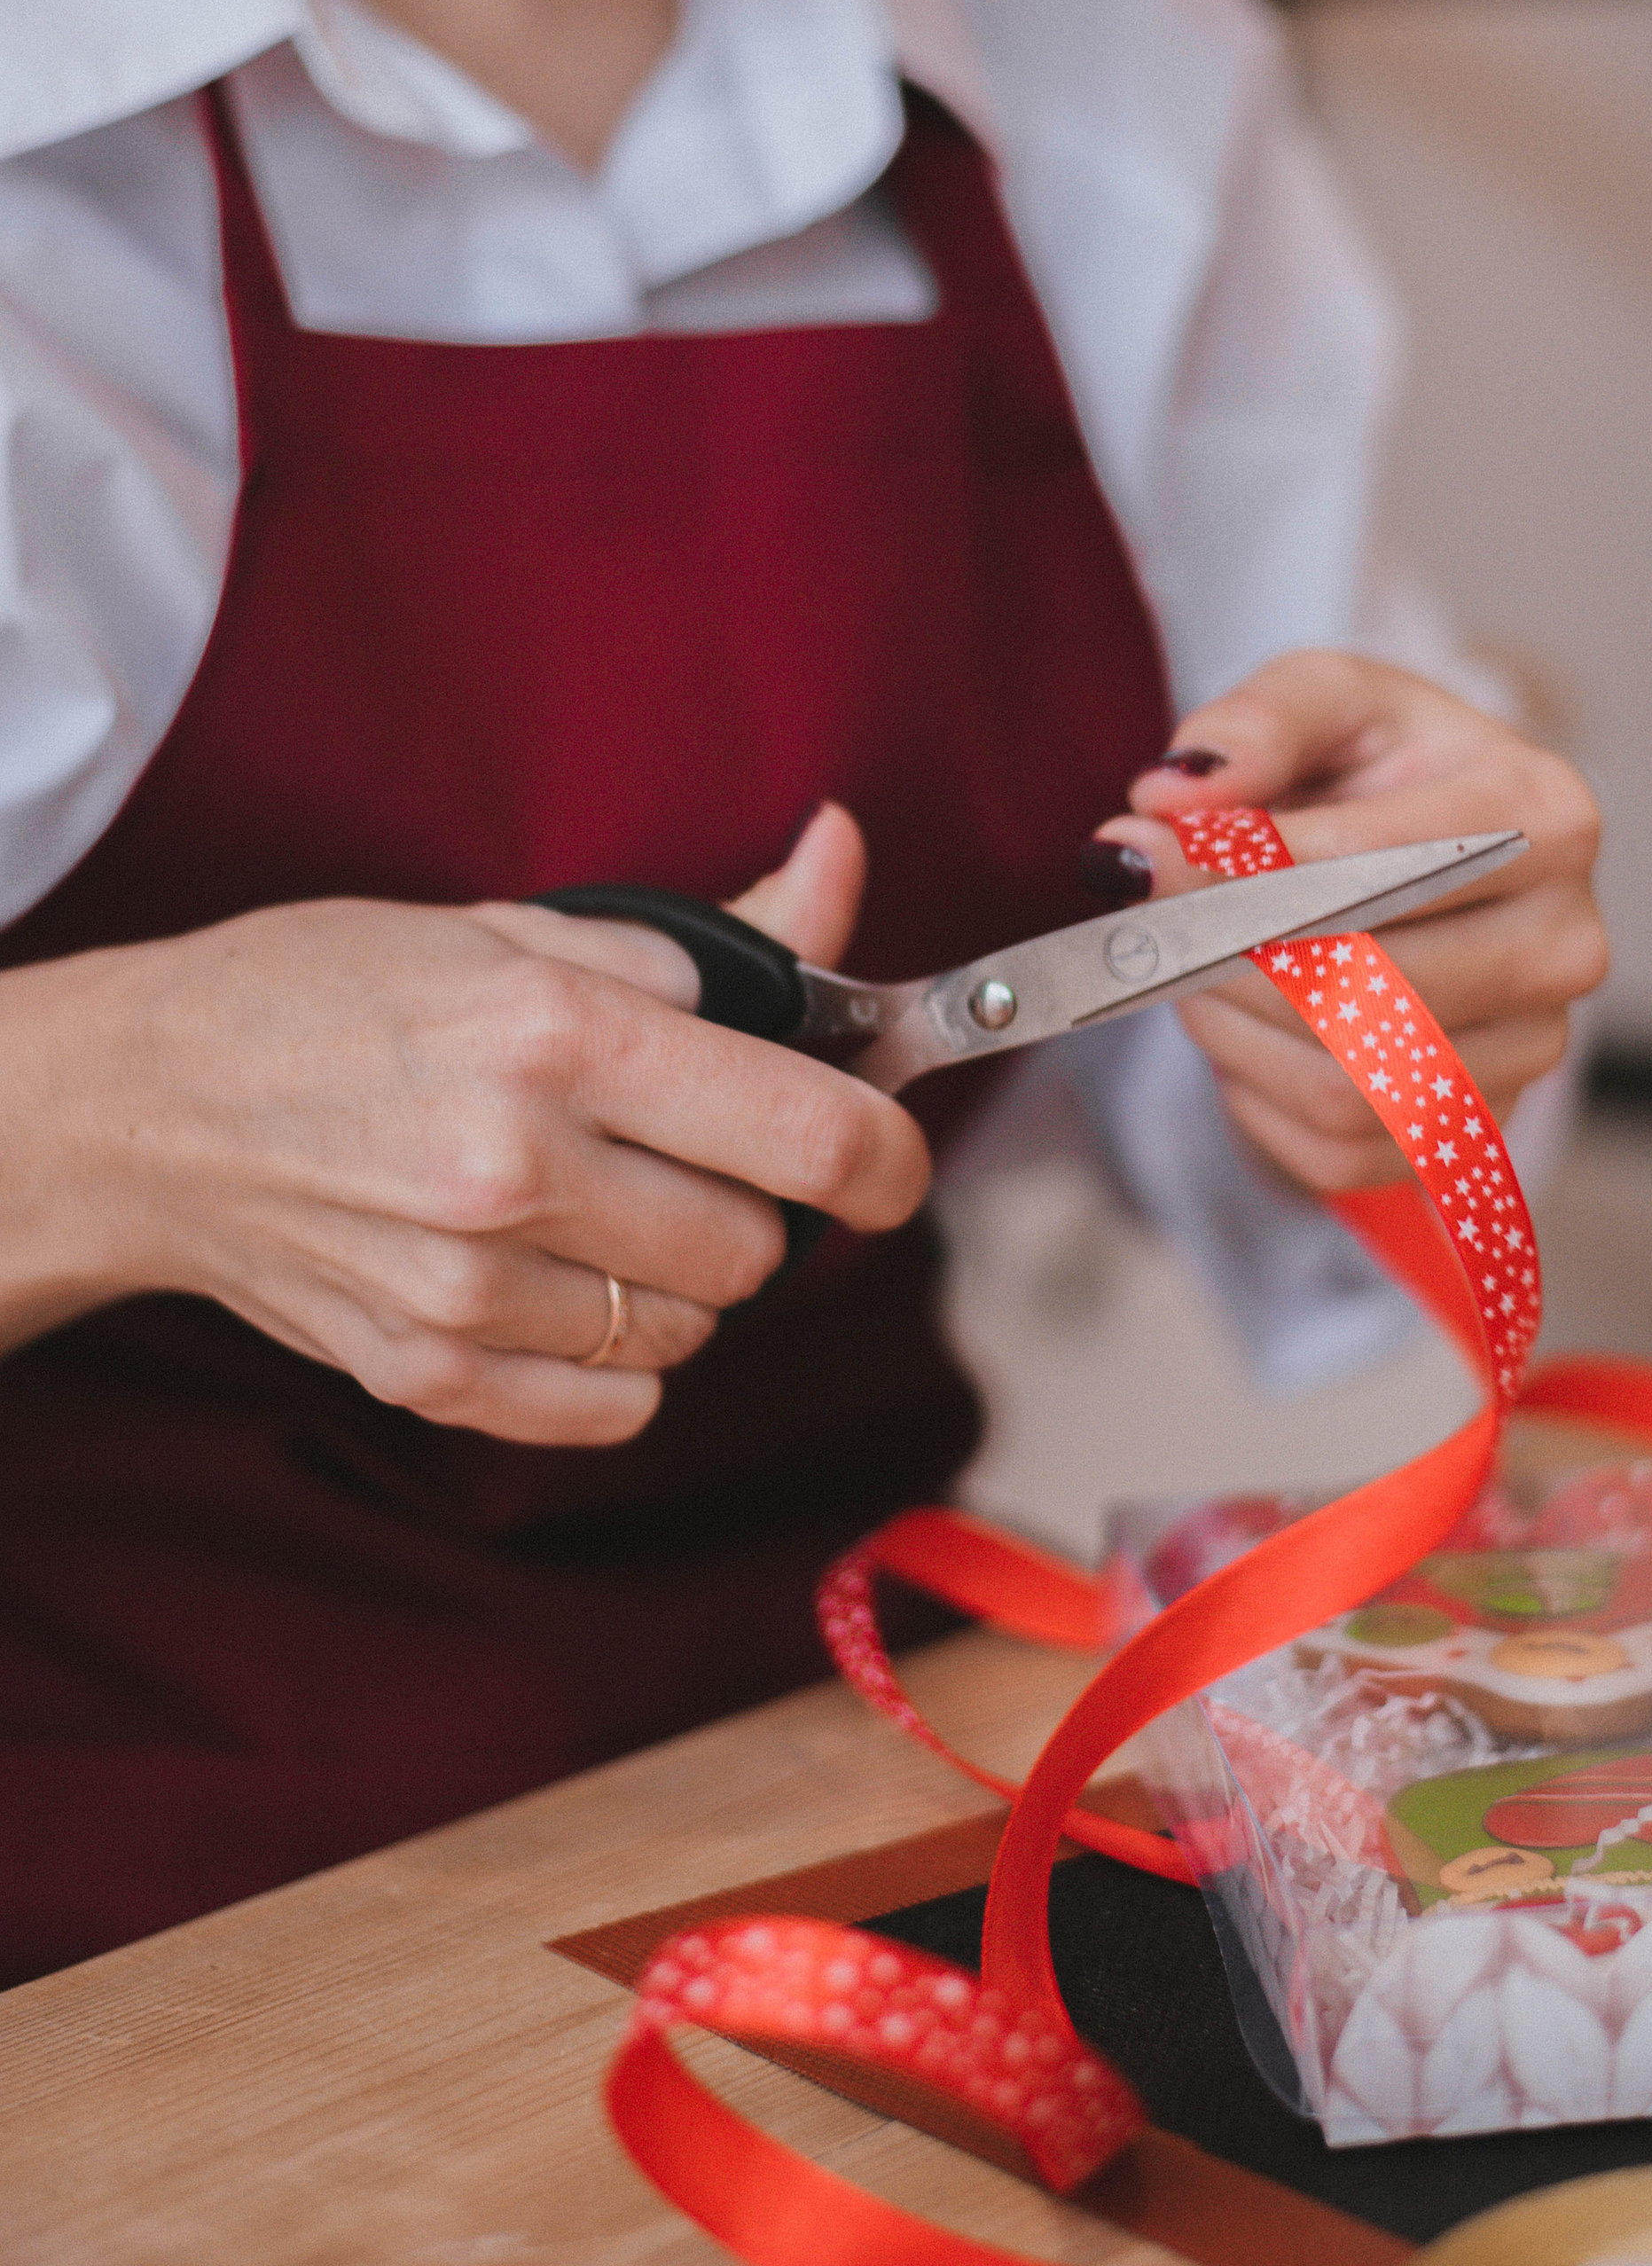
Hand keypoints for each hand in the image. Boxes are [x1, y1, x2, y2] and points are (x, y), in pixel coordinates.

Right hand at [0, 805, 926, 1444]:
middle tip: (677, 1152)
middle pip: (758, 1246)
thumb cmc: (331, 995)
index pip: (805, 1131)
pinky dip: (616, 1358)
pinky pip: (615, 1407)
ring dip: (679, 1278)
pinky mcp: (425, 1374)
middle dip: (752, 1202)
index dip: (886, 1155)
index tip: (891, 1157)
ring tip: (592, 1206)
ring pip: (693, 1329)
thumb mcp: (519, 928)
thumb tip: (843, 858)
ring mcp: (465, 1289)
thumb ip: (712, 934)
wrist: (146, 1107)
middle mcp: (515, 1171)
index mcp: (554, 1037)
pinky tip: (556, 1282)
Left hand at [1087, 652, 1605, 1192]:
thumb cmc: (1381, 772)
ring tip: (1195, 964)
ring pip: (1344, 1084)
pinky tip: (1244, 1026)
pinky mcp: (1477, 1134)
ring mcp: (1532, 1051)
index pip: (1385, 865)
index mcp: (1547, 815)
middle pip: (1367, 987)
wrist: (1426, 859)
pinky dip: (1257, 1096)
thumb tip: (1176, 795)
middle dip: (1228, 953)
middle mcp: (1564, 944)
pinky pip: (1337, 1152)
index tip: (1145, 852)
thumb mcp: (1328, 700)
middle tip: (1146, 917)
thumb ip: (1257, 721)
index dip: (1250, 868)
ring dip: (1232, 1028)